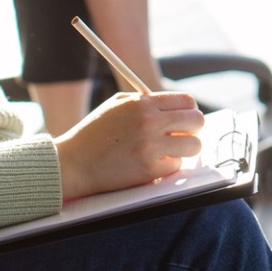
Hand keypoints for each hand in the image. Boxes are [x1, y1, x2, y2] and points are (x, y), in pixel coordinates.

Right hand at [54, 90, 204, 199]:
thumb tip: (176, 104)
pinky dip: (167, 165)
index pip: (187, 101)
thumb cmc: (94, 133)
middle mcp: (149, 122)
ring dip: (184, 149)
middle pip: (197, 121)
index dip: (189, 110)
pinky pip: (176, 165)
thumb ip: (146, 101)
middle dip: (192, 129)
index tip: (185, 118)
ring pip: (194, 145)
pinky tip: (151, 163)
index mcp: (143, 103)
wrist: (74, 163)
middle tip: (182, 135)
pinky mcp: (149, 169)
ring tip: (168, 150)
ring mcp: (150, 146)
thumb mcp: (117, 105)